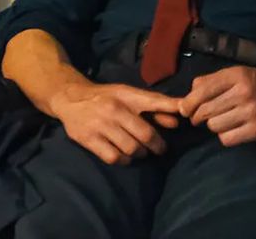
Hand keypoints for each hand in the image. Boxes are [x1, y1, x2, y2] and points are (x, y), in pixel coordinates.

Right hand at [48, 82, 180, 164]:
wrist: (70, 98)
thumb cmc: (106, 97)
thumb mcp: (129, 95)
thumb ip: (153, 108)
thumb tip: (177, 122)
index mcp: (127, 95)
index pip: (154, 101)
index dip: (171, 108)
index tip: (185, 115)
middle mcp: (115, 110)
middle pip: (144, 133)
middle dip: (157, 145)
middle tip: (160, 149)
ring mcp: (100, 125)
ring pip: (130, 147)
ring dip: (141, 153)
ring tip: (142, 152)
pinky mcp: (88, 139)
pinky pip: (113, 157)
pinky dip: (124, 160)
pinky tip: (126, 157)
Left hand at [178, 66, 255, 146]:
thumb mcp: (239, 73)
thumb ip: (212, 81)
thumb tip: (187, 97)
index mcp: (237, 75)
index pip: (201, 91)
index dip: (188, 103)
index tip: (186, 109)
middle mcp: (245, 92)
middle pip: (205, 111)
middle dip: (198, 116)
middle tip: (201, 118)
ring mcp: (252, 112)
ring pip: (214, 126)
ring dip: (214, 125)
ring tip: (223, 120)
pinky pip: (226, 139)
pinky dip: (226, 136)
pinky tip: (233, 129)